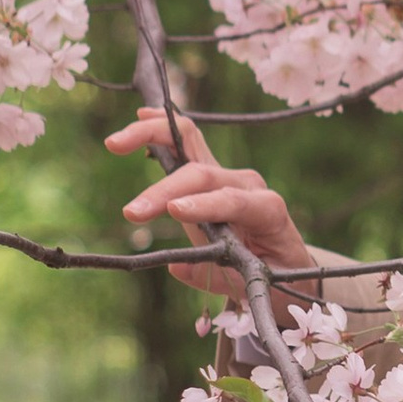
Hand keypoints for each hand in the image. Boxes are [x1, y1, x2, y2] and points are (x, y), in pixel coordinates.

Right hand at [107, 107, 315, 298]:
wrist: (287, 266)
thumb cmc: (271, 276)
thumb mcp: (252, 283)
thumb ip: (219, 274)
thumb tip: (179, 265)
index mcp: (267, 211)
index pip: (236, 202)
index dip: (206, 205)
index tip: (174, 211)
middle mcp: (248, 185)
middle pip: (205, 174)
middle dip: (166, 191)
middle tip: (131, 213)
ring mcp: (228, 175)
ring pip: (192, 144)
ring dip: (153, 140)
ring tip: (115, 143)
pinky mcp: (210, 173)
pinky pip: (187, 142)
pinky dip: (164, 129)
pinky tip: (141, 118)